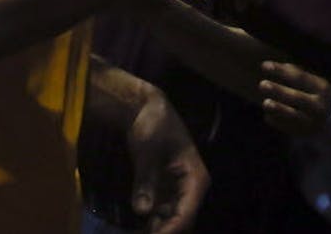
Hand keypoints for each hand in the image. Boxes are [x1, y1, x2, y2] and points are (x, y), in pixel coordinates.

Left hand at [127, 87, 209, 233]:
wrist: (145, 110)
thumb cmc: (151, 125)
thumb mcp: (147, 151)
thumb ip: (145, 181)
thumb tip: (142, 211)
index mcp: (195, 178)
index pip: (185, 213)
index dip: (170, 230)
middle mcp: (191, 189)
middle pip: (181, 221)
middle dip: (163, 231)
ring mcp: (177, 191)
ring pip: (170, 220)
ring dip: (156, 229)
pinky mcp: (164, 191)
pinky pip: (160, 214)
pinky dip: (150, 223)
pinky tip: (135, 230)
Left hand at [258, 61, 330, 137]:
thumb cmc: (314, 94)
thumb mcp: (312, 82)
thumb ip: (295, 74)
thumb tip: (273, 67)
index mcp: (321, 88)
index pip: (299, 78)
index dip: (281, 71)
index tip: (264, 65)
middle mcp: (319, 106)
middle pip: (297, 97)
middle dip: (279, 91)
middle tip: (262, 84)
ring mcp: (312, 122)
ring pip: (293, 116)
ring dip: (278, 109)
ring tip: (265, 103)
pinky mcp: (304, 134)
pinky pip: (287, 127)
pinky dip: (276, 120)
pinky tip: (267, 115)